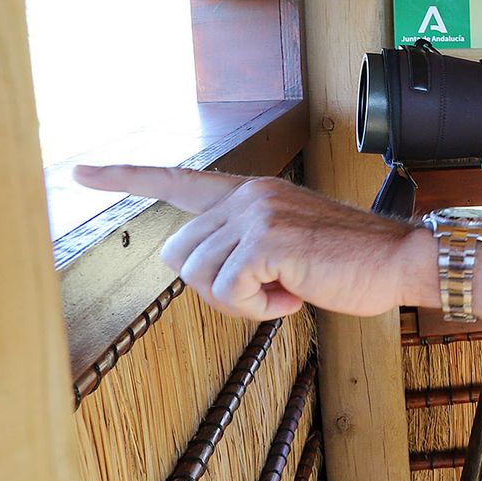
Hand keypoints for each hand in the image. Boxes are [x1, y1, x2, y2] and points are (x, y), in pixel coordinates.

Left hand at [72, 165, 462, 321]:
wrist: (400, 260)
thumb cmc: (352, 263)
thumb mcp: (289, 248)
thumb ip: (245, 247)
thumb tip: (205, 273)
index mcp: (252, 192)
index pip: (179, 180)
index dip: (125, 177)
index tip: (81, 170)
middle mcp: (248, 195)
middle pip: (181, 255)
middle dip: (214, 287)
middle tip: (266, 293)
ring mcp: (255, 215)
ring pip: (199, 277)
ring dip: (239, 302)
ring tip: (286, 292)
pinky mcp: (265, 241)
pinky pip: (228, 292)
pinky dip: (258, 310)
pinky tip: (295, 298)